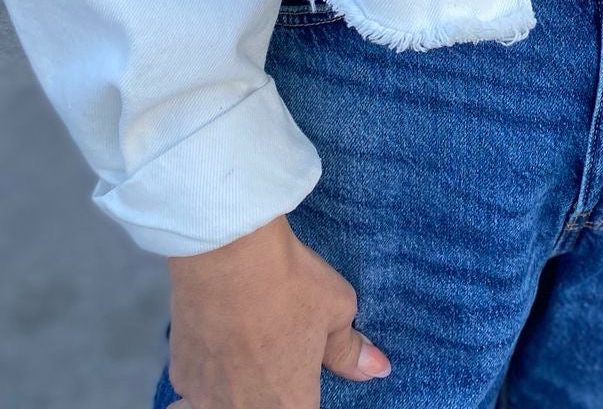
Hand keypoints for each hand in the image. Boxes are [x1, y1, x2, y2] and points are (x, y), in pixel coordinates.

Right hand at [164, 213, 390, 406]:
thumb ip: (350, 350)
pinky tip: (216, 345)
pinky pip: (194, 389)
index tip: (304, 376)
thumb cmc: (289, 282)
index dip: (305, 393)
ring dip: (233, 393)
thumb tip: (377, 369)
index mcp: (291, 406)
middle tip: (274, 359)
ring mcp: (206, 398)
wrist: (228, 254)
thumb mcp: (336, 310)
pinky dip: (206, 377)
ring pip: (222, 406)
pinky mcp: (180, 375)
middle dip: (271, 393)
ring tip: (244, 360)